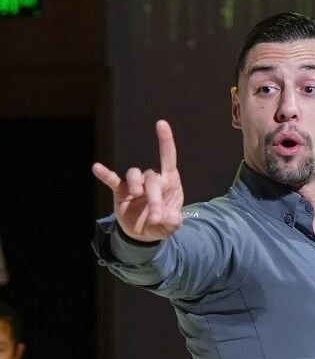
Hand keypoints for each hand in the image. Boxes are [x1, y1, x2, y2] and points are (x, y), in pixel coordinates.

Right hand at [92, 119, 184, 241]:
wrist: (143, 235)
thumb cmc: (161, 224)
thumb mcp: (172, 226)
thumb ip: (173, 221)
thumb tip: (165, 217)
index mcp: (170, 183)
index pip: (168, 158)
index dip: (165, 142)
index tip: (161, 123)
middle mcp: (153, 179)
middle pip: (152, 177)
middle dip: (155, 198)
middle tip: (156, 217)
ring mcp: (135, 184)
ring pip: (134, 174)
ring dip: (136, 186)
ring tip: (138, 199)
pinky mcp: (120, 190)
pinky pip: (112, 180)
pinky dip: (105, 174)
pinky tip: (97, 168)